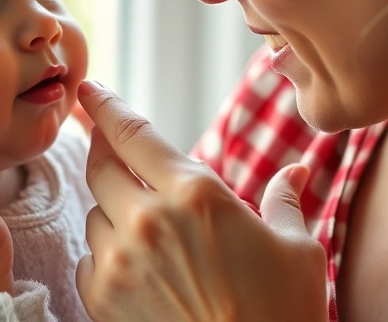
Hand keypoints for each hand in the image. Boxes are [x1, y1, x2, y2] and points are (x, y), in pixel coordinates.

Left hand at [75, 81, 327, 321]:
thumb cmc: (283, 313)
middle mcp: (147, 219)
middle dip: (103, 152)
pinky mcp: (101, 298)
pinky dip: (107, 255)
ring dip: (113, 212)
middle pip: (100, 166)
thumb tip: (299, 168)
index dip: (105, 105)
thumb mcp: (298, 249)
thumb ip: (286, 199)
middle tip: (111, 149)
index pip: (131, 132)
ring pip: (95, 215)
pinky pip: (90, 259)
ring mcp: (119, 260)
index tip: (88, 89)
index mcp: (195, 193)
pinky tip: (138, 268)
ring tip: (150, 234)